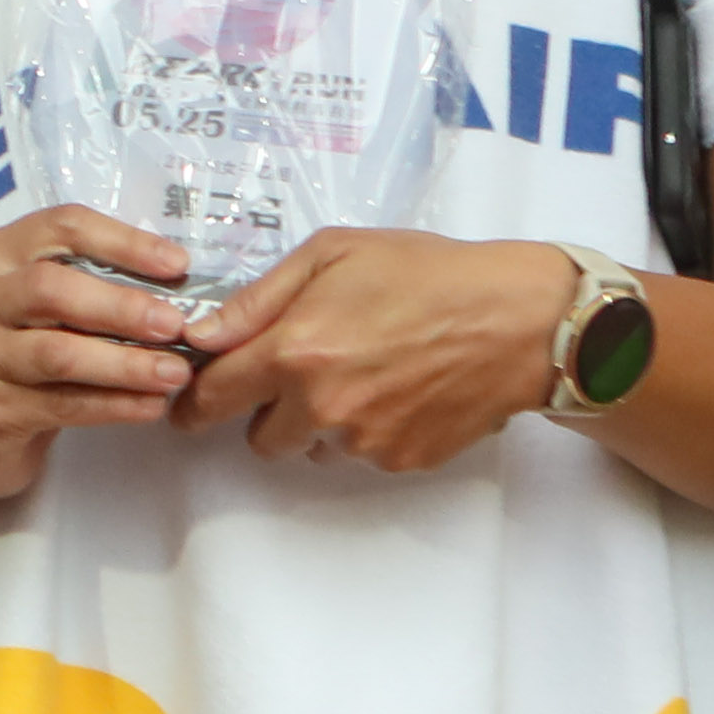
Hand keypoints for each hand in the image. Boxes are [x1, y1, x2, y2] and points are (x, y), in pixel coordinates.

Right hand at [0, 204, 203, 505]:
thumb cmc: (18, 357)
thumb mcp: (40, 309)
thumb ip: (89, 286)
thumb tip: (175, 285)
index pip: (60, 229)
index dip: (123, 242)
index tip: (177, 265)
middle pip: (51, 288)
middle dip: (122, 305)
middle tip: (177, 325)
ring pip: (57, 353)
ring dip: (126, 363)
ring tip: (175, 373)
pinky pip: (61, 404)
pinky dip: (113, 404)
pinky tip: (149, 406)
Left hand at [186, 228, 572, 473]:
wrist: (520, 318)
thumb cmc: (429, 273)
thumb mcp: (333, 253)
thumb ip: (258, 300)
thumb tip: (202, 336)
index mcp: (295, 352)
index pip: (212, 399)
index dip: (195, 400)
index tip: (192, 399)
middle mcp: (323, 407)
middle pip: (258, 439)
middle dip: (268, 411)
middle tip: (302, 371)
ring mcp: (365, 442)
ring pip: (312, 449)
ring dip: (321, 422)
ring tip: (366, 371)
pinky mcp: (401, 460)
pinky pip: (362, 455)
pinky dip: (369, 430)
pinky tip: (400, 388)